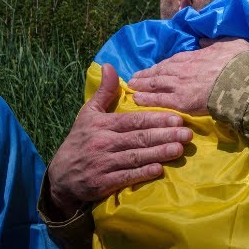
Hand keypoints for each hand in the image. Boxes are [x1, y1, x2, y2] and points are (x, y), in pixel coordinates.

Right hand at [45, 63, 192, 218]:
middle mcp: (103, 142)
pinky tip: (159, 170)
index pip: (133, 120)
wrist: (61, 176)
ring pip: (135, 157)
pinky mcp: (103, 183)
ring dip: (158, 153)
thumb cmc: (80, 140)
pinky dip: (142, 173)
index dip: (156, 119)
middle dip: (165, 135)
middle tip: (187, 134)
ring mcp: (103, 163)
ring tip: (179, 149)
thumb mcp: (88, 113)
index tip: (177, 118)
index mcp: (103, 124)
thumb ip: (104, 92)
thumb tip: (109, 65)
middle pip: (138, 138)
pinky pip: (125, 177)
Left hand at [127, 37, 248, 112]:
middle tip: (133, 79)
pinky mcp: (181, 102)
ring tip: (132, 88)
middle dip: (144, 76)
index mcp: (191, 56)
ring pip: (154, 85)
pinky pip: (158, 100)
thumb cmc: (238, 61)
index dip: (158, 66)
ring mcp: (179, 86)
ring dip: (141, 86)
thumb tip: (203, 40)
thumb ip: (213, 42)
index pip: (170, 61)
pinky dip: (146, 100)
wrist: (242, 81)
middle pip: (158, 72)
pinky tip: (137, 100)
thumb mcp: (228, 42)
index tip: (151, 68)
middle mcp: (181, 70)